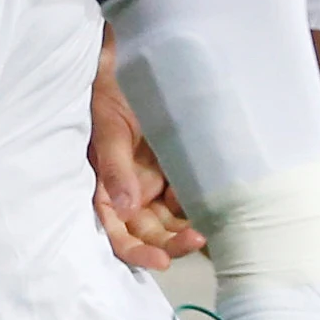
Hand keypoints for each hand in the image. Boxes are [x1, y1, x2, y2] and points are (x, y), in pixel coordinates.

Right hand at [88, 47, 198, 271]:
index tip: (161, 260)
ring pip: (172, 220)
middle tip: (197, 239)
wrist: (131, 60)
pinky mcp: (175, 169)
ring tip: (210, 226)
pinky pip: (188, 196)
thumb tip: (126, 208)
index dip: (137, 251)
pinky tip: (215, 202)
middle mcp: (129, 192)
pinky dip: (200, 204)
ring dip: (188, 228)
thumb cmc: (108, 91)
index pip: (118, 233)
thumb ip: (115, 170)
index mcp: (104, 190)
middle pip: (149, 232)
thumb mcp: (107, 128)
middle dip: (170, 242)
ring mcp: (153, 182)